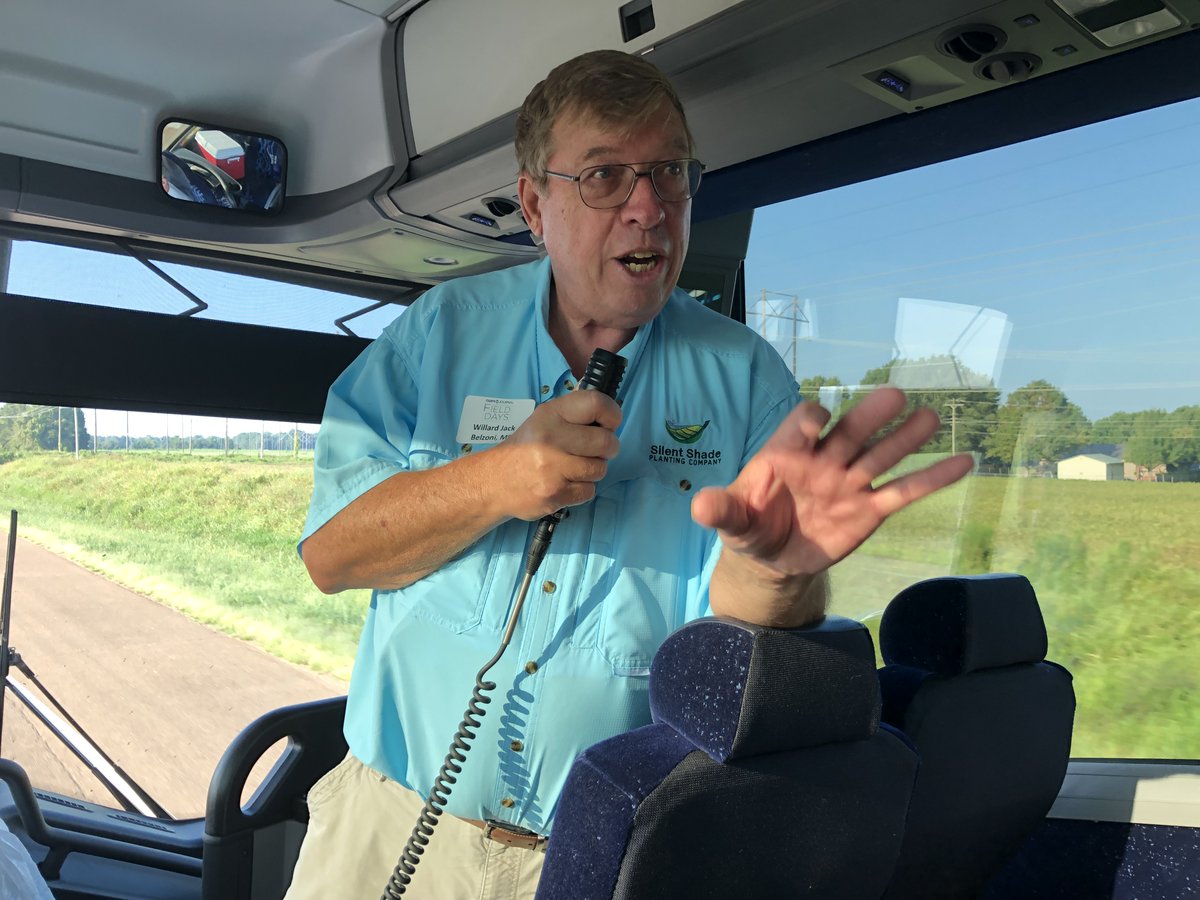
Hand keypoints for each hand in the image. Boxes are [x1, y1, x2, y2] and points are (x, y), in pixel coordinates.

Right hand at [491, 390, 621, 520]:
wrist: (493, 482)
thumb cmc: (525, 449)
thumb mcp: (543, 420)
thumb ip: (574, 416)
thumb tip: (610, 420)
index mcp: (551, 414)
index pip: (596, 403)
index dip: (612, 414)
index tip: (610, 424)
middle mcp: (551, 437)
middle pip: (606, 442)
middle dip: (607, 449)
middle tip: (595, 451)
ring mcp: (552, 468)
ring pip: (600, 469)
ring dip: (593, 471)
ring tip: (573, 468)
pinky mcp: (554, 494)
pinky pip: (589, 491)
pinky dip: (581, 489)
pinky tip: (565, 483)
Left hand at [692, 386, 973, 581]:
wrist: (773, 560)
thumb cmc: (751, 526)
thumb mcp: (732, 522)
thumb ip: (721, 512)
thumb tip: (700, 506)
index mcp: (786, 452)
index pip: (801, 424)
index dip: (808, 423)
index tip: (816, 426)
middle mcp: (824, 460)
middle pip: (850, 432)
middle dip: (868, 417)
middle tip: (892, 397)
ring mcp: (850, 483)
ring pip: (881, 456)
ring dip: (906, 439)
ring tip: (931, 419)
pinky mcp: (869, 510)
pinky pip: (904, 492)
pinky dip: (932, 479)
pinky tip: (963, 461)